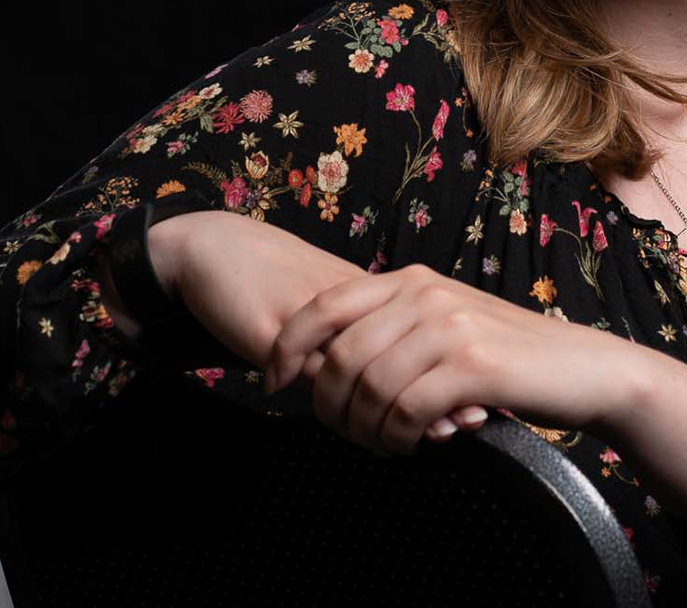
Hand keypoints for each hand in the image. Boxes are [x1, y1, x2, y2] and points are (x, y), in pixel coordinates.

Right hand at [157, 211, 483, 439]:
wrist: (210, 250)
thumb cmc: (265, 279)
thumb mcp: (319, 303)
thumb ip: (355, 332)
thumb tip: (396, 373)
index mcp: (362, 292)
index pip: (416, 331)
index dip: (444, 367)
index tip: (476, 400)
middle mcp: (346, 301)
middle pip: (402, 346)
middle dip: (434, 389)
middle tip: (461, 427)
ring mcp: (313, 316)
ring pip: (364, 364)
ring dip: (396, 403)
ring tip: (425, 436)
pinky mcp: (276, 333)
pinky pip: (314, 371)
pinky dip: (341, 401)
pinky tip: (358, 424)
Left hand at [261, 262, 642, 456]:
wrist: (585, 369)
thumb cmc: (511, 359)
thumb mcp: (447, 326)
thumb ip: (396, 331)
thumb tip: (329, 365)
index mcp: (412, 280)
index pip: (324, 307)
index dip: (287, 348)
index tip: (274, 383)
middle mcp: (426, 294)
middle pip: (340, 355)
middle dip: (327, 405)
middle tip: (343, 435)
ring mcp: (450, 326)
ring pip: (369, 386)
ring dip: (365, 429)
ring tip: (383, 444)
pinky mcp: (473, 365)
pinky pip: (406, 410)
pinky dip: (398, 437)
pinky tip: (412, 445)